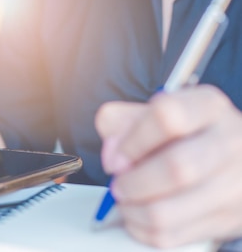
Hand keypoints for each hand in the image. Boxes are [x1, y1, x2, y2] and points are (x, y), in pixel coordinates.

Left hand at [96, 85, 241, 247]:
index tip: (115, 158)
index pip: (167, 117)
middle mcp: (229, 141)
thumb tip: (112, 152)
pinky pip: (170, 235)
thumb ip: (122, 122)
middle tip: (118, 185)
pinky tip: (139, 215)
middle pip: (175, 167)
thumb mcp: (156, 115)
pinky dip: (142, 228)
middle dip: (132, 182)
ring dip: (132, 210)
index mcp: (208, 106)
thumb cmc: (187, 136)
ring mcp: (233, 184)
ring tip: (126, 201)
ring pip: (168, 210)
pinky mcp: (225, 219)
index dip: (131, 141)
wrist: (234, 162)